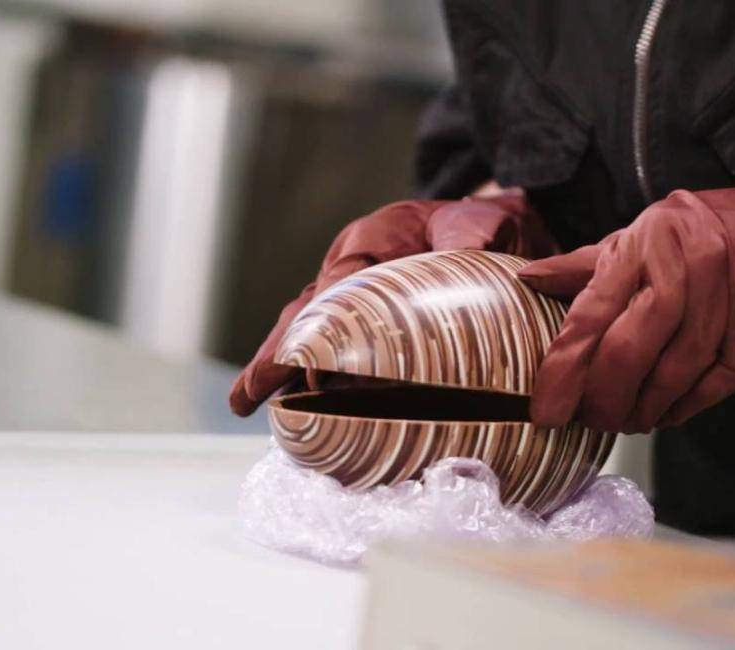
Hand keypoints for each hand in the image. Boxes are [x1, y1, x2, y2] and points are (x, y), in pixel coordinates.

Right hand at [230, 191, 554, 415]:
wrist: (489, 233)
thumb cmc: (479, 227)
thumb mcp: (482, 224)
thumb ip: (472, 236)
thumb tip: (472, 249)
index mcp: (373, 239)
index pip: (338, 280)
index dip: (322, 318)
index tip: (312, 358)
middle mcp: (350, 269)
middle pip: (305, 312)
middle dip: (275, 353)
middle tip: (246, 393)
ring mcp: (351, 298)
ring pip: (306, 334)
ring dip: (277, 369)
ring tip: (244, 403)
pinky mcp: (362, 324)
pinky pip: (329, 351)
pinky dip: (308, 379)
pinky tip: (292, 411)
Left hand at [519, 162, 734, 432]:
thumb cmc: (718, 232)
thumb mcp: (650, 232)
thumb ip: (589, 264)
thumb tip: (529, 278)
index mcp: (650, 240)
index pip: (592, 311)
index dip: (563, 367)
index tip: (545, 406)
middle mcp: (689, 268)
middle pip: (628, 351)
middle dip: (598, 398)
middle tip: (583, 420)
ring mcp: (731, 304)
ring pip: (669, 378)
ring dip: (638, 410)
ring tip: (620, 420)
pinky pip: (708, 389)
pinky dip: (678, 409)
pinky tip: (661, 413)